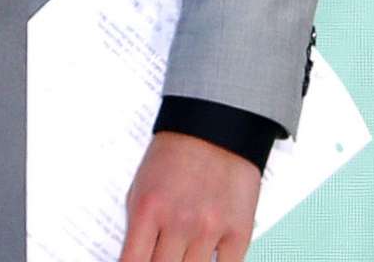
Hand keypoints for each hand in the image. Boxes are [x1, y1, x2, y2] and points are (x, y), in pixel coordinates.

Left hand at [120, 131, 261, 261]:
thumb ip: (137, 229)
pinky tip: (205, 258)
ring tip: (183, 255)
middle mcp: (179, 222)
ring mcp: (210, 228)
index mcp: (148, 210)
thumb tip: (135, 261)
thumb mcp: (140, 188)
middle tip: (163, 257)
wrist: (216, 126)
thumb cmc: (174, 155)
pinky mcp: (239, 230)